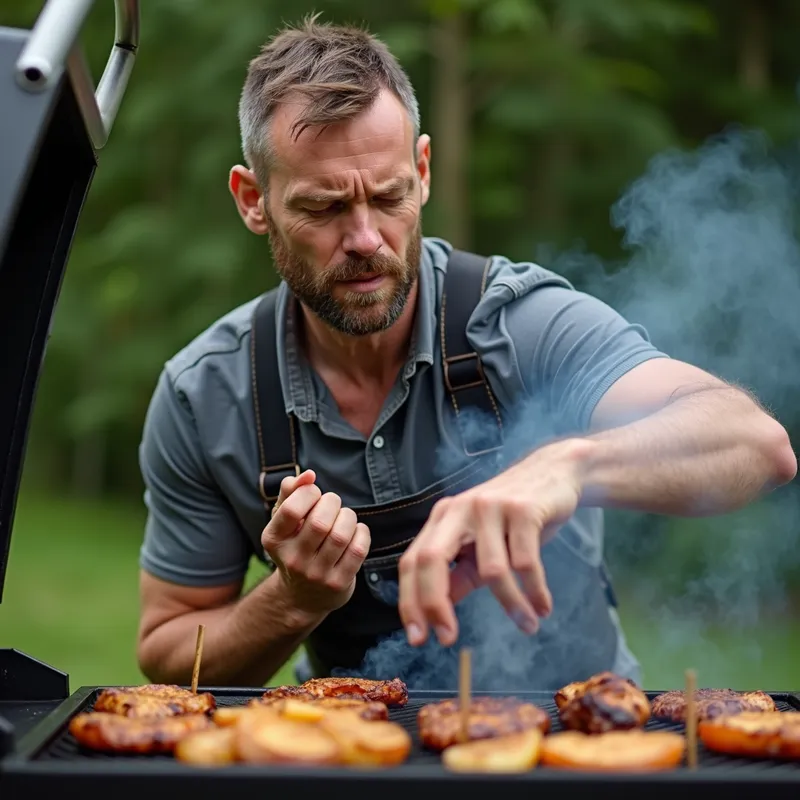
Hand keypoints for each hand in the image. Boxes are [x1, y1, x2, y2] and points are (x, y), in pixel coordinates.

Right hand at [262, 469, 370, 614]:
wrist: (302, 595)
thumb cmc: (295, 544)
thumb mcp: (284, 519)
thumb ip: (291, 491)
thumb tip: (309, 475)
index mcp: (273, 540)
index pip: (291, 510)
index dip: (309, 493)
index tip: (314, 494)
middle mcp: (292, 560)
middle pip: (320, 522)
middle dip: (333, 503)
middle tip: (333, 503)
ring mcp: (316, 575)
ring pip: (341, 535)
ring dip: (348, 517)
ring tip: (344, 517)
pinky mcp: (338, 583)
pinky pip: (358, 549)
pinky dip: (362, 533)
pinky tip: (356, 531)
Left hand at [397, 440, 588, 646]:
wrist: (554, 473)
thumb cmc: (513, 516)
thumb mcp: (481, 544)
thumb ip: (460, 573)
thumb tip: (438, 611)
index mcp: (442, 519)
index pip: (412, 561)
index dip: (410, 601)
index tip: (417, 638)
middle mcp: (459, 510)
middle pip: (432, 559)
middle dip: (434, 604)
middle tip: (447, 639)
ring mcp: (489, 507)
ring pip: (491, 570)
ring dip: (512, 605)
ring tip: (529, 625)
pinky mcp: (523, 509)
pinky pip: (526, 562)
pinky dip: (535, 591)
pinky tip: (543, 607)